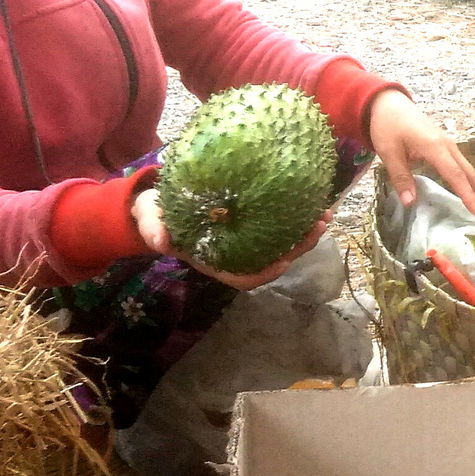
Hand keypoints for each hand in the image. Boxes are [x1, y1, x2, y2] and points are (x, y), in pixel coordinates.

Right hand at [133, 188, 332, 289]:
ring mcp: (245, 238)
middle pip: (273, 259)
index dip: (265, 273)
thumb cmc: (156, 215)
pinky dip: (295, 214)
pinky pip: (278, 222)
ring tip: (324, 213)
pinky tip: (310, 198)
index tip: (284, 262)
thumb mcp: (150, 221)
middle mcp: (236, 252)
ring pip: (282, 241)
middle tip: (319, 226)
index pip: (244, 277)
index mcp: (215, 259)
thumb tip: (161, 241)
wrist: (157, 200)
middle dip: (298, 248)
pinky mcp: (251, 219)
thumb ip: (154, 230)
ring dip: (304, 231)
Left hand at [364, 90, 474, 224]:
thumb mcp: (388, 152)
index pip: (455, 175)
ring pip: (470, 172)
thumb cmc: (388, 126)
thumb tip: (411, 203)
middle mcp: (448, 146)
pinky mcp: (447, 147)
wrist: (389, 104)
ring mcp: (450, 146)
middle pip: (471, 175)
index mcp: (435, 147)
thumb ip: (401, 177)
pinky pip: (464, 168)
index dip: (467, 195)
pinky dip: (472, 184)